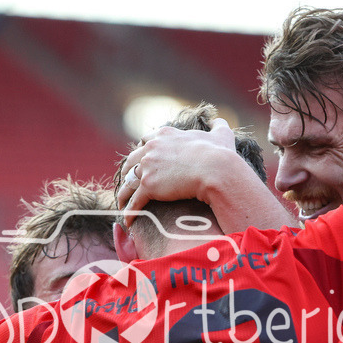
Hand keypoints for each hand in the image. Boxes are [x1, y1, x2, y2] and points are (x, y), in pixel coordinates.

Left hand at [118, 119, 237, 223]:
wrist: (216, 170)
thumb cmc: (220, 154)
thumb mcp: (220, 135)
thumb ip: (219, 126)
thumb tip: (220, 120)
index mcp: (165, 135)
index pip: (145, 141)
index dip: (143, 151)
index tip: (142, 160)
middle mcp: (152, 148)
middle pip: (131, 160)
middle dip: (127, 171)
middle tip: (126, 182)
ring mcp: (148, 167)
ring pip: (128, 181)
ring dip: (124, 193)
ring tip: (122, 204)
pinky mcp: (149, 186)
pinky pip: (135, 201)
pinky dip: (130, 212)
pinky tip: (129, 221)